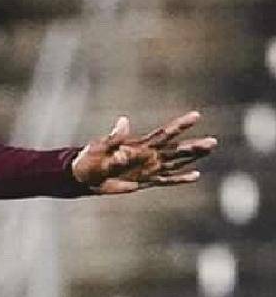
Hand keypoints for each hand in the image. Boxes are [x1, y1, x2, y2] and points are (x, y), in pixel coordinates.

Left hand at [71, 111, 216, 193]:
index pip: (164, 134)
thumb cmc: (88, 159)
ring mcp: (147, 168)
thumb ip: (114, 137)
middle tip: (214, 141)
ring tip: (210, 150)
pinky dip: (180, 179)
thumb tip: (123, 122)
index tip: (196, 115)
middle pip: (175, 149)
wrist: (82, 176)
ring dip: (192, 158)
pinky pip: (166, 180)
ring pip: (175, 162)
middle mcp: (147, 155)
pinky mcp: (144, 181)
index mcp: (138, 145)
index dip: (180, 125)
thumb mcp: (99, 147)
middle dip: (194, 146)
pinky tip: (195, 176)